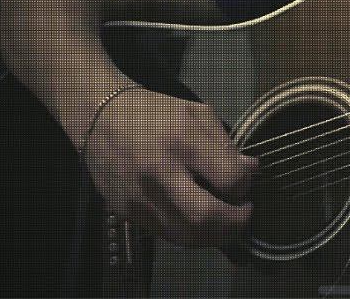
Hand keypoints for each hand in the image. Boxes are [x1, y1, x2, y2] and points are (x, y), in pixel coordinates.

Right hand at [81, 89, 258, 246]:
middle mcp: (159, 174)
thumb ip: (226, 144)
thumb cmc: (153, 113)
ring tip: (226, 220)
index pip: (229, 179)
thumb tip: (251, 170)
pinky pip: (168, 235)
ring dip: (216, 235)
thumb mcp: (197, 114)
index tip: (244, 180)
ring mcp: (140, 199)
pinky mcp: (128, 214)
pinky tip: (200, 221)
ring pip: (187, 236)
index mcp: (182, 141)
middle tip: (244, 211)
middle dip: (236, 222)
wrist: (99, 120)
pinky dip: (192, 233)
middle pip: (206, 218)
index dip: (244, 184)